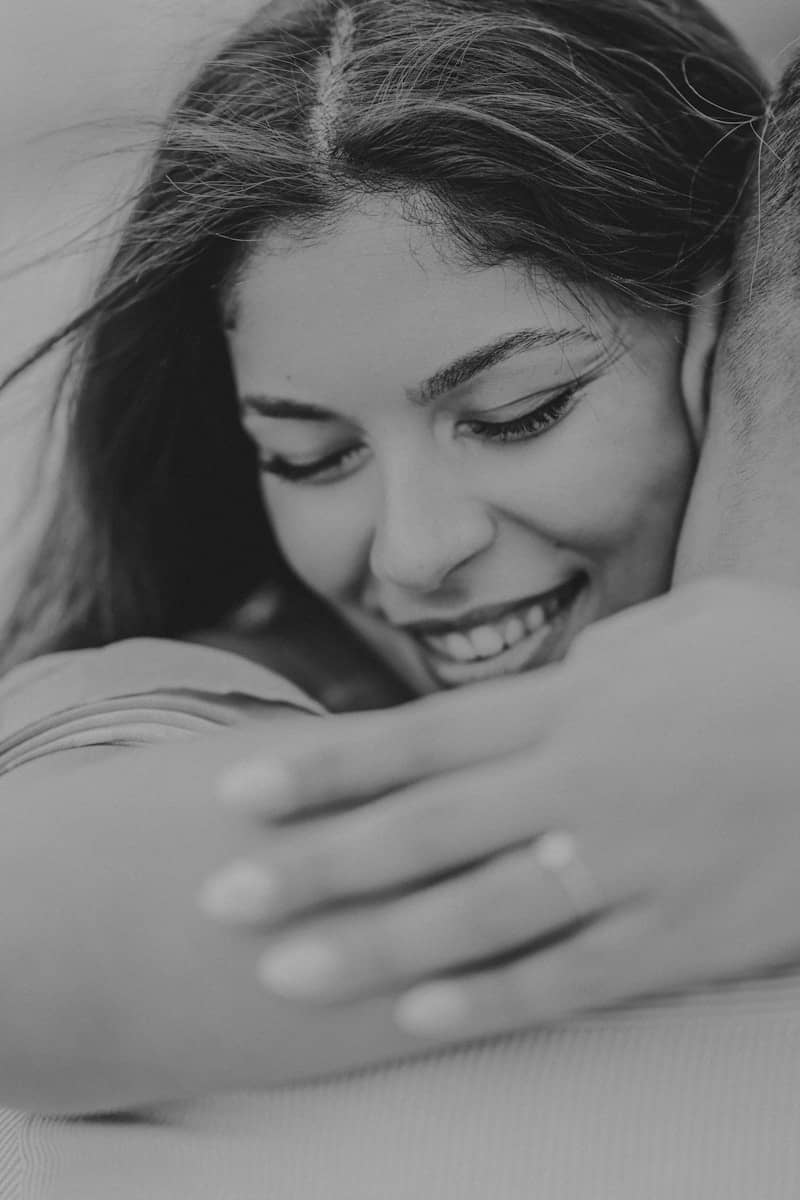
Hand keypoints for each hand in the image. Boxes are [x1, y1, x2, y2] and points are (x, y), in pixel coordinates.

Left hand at [200, 578, 799, 1041]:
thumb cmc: (779, 666)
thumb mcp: (680, 626)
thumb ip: (592, 660)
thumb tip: (540, 680)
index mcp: (573, 704)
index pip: (418, 740)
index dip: (323, 769)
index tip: (238, 794)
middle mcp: (580, 785)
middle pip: (422, 833)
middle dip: (315, 867)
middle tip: (221, 901)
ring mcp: (628, 866)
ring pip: (477, 916)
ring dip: (375, 948)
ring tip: (286, 974)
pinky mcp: (683, 933)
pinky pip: (572, 975)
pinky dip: (492, 999)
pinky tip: (419, 1018)